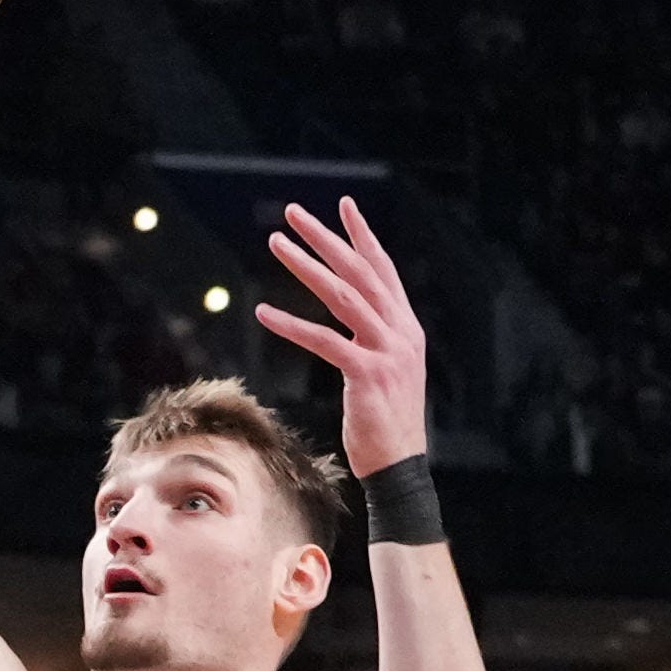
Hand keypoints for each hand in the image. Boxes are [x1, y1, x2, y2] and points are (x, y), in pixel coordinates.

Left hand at [249, 193, 430, 476]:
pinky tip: (263, 312)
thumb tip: (356, 315)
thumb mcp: (390, 371)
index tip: (344, 204)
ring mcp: (387, 351)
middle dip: (325, 238)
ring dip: (306, 265)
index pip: (383, 269)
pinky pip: (324, 340)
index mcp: (406, 328)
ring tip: (276, 244)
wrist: (400, 465)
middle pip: (359, 271)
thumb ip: (377, 338)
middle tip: (293, 213)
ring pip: (342, 296)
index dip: (363, 235)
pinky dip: (291, 324)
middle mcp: (400, 332)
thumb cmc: (387, 421)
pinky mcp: (367, 374)